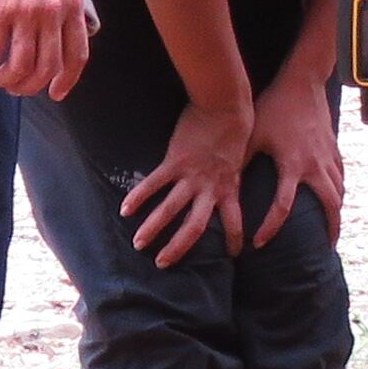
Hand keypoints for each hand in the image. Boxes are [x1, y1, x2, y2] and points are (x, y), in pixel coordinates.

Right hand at [0, 0, 94, 100]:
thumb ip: (59, 3)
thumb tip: (52, 31)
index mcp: (71, 4)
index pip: (76, 55)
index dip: (66, 80)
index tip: (55, 93)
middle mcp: (52, 13)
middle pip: (45, 67)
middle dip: (28, 85)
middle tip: (13, 86)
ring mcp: (25, 13)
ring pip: (18, 65)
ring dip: (4, 79)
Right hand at [121, 99, 255, 266]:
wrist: (225, 104)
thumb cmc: (238, 125)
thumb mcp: (242, 156)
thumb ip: (234, 172)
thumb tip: (232, 179)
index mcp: (229, 187)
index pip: (234, 221)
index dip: (234, 239)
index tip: (234, 254)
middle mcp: (209, 187)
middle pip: (194, 227)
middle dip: (178, 247)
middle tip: (163, 264)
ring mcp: (190, 176)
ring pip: (169, 209)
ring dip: (153, 228)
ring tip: (138, 244)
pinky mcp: (174, 161)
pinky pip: (154, 183)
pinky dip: (139, 196)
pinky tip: (125, 209)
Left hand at [246, 67, 345, 249]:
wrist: (302, 82)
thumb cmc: (273, 106)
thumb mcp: (251, 133)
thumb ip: (239, 160)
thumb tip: (220, 185)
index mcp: (292, 164)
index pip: (283, 206)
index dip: (270, 227)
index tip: (258, 243)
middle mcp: (315, 165)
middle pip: (330, 205)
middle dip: (330, 229)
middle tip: (325, 250)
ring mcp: (328, 157)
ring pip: (339, 192)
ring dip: (337, 212)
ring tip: (332, 230)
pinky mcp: (334, 148)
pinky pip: (341, 176)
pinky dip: (339, 191)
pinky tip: (335, 198)